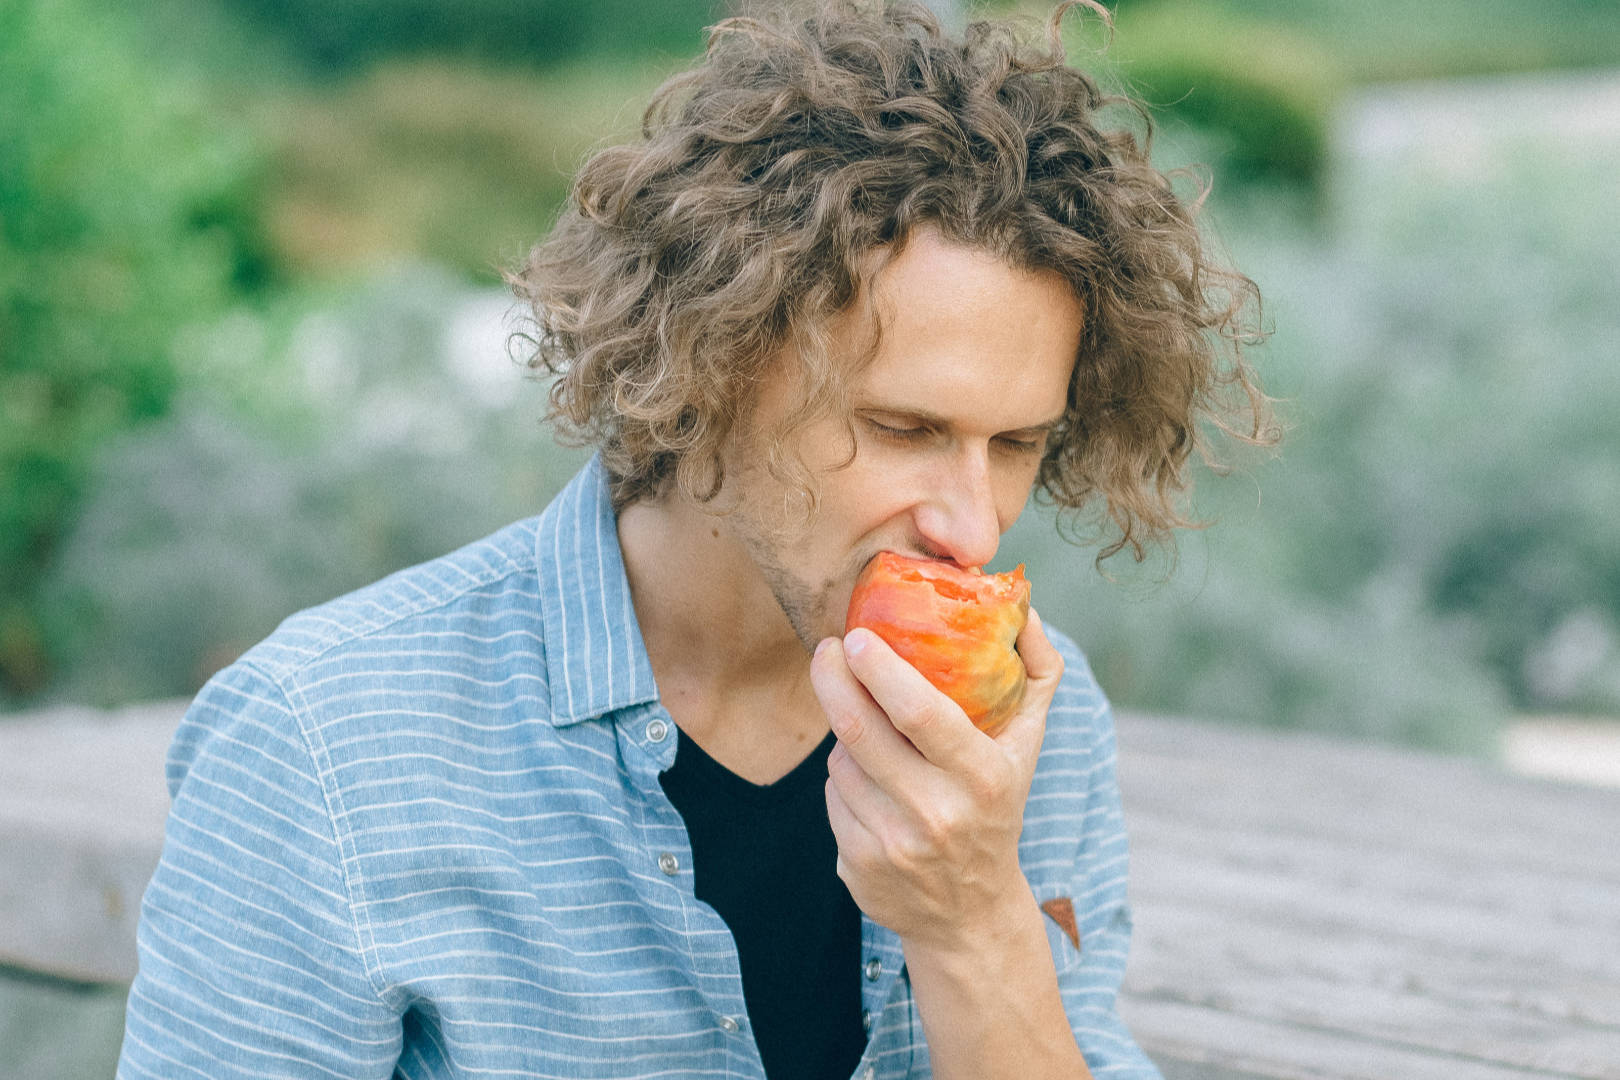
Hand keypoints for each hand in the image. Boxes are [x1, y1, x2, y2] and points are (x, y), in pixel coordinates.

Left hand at [809, 608, 1065, 950]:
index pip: (922, 714)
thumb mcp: (1028, 744)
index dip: (881, 670)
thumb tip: (1024, 605)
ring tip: (868, 726)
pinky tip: (867, 780)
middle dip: (834, 679)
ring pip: (842, 760)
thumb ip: (1036, 671)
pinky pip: (831, 796)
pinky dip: (843, 777)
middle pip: (862, 731)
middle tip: (829, 648)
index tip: (857, 636)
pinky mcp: (857, 866)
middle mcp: (937, 814)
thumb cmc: (998, 804)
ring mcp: (893, 845)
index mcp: (983, 778)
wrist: (970, 913)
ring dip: (846, 733)